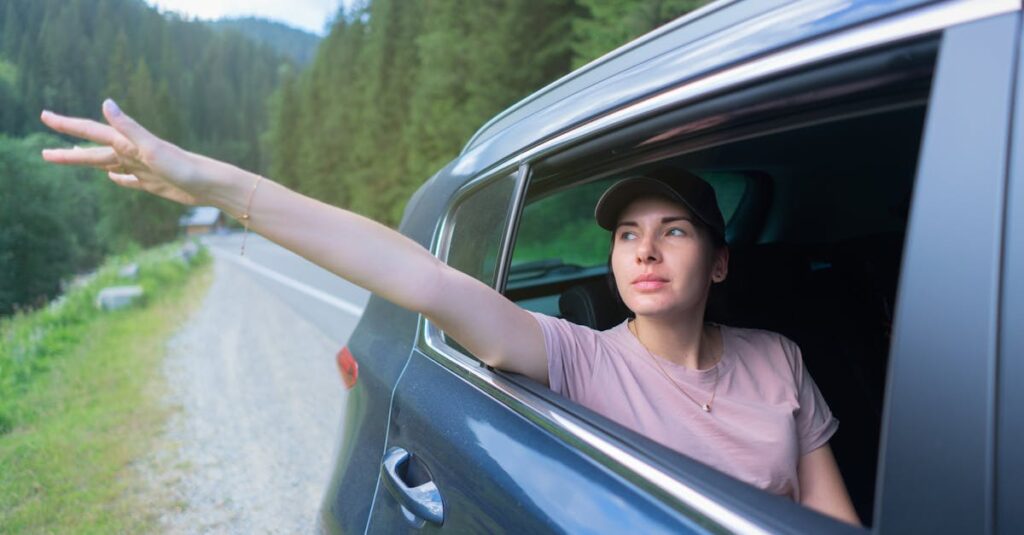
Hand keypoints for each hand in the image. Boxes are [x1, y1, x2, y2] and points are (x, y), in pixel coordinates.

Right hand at [40, 99, 204, 205]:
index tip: (45, 116)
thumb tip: (105, 102)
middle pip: (93, 152)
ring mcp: (142, 168)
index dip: (67, 125)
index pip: (91, 132)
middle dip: (68, 151)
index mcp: (129, 143)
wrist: (212, 185)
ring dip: (88, 161)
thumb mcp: (152, 148)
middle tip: (43, 153)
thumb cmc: (185, 167)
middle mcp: (133, 153)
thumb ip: (128, 128)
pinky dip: (119, 178)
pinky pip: (130, 179)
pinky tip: (113, 178)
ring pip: (107, 164)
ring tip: (70, 158)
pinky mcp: (154, 182)